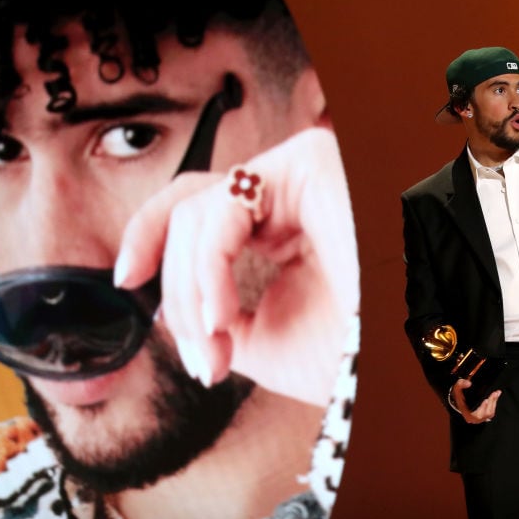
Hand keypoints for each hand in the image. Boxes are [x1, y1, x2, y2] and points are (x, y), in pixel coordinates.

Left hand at [114, 128, 358, 406]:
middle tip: (198, 353)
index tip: (129, 278)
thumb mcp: (257, 338)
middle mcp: (292, 193)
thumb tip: (171, 306)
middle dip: (177, 289)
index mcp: (285, 226)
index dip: (153, 234)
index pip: (203, 206)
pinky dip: (208, 271)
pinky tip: (220, 316)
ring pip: (198, 211)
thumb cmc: (346, 350)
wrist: (389, 356)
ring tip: (215, 347)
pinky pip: (222, 210)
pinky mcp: (307, 162)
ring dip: (191, 292)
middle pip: (190, 208)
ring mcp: (300, 172)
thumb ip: (209, 312)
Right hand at [451, 378, 500, 423]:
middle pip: (485, 414)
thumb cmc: (459, 396)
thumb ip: (461, 384)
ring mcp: (480, 418)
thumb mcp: (457, 389)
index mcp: (467, 414)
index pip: (476, 415)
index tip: (486, 400)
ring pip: (490, 413)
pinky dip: (494, 404)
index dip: (482, 408)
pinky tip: (496, 396)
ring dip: (494, 403)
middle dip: (491, 403)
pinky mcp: (484, 415)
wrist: (459, 400)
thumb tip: (468, 383)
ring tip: (496, 393)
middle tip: (494, 394)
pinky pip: (491, 412)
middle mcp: (474, 419)